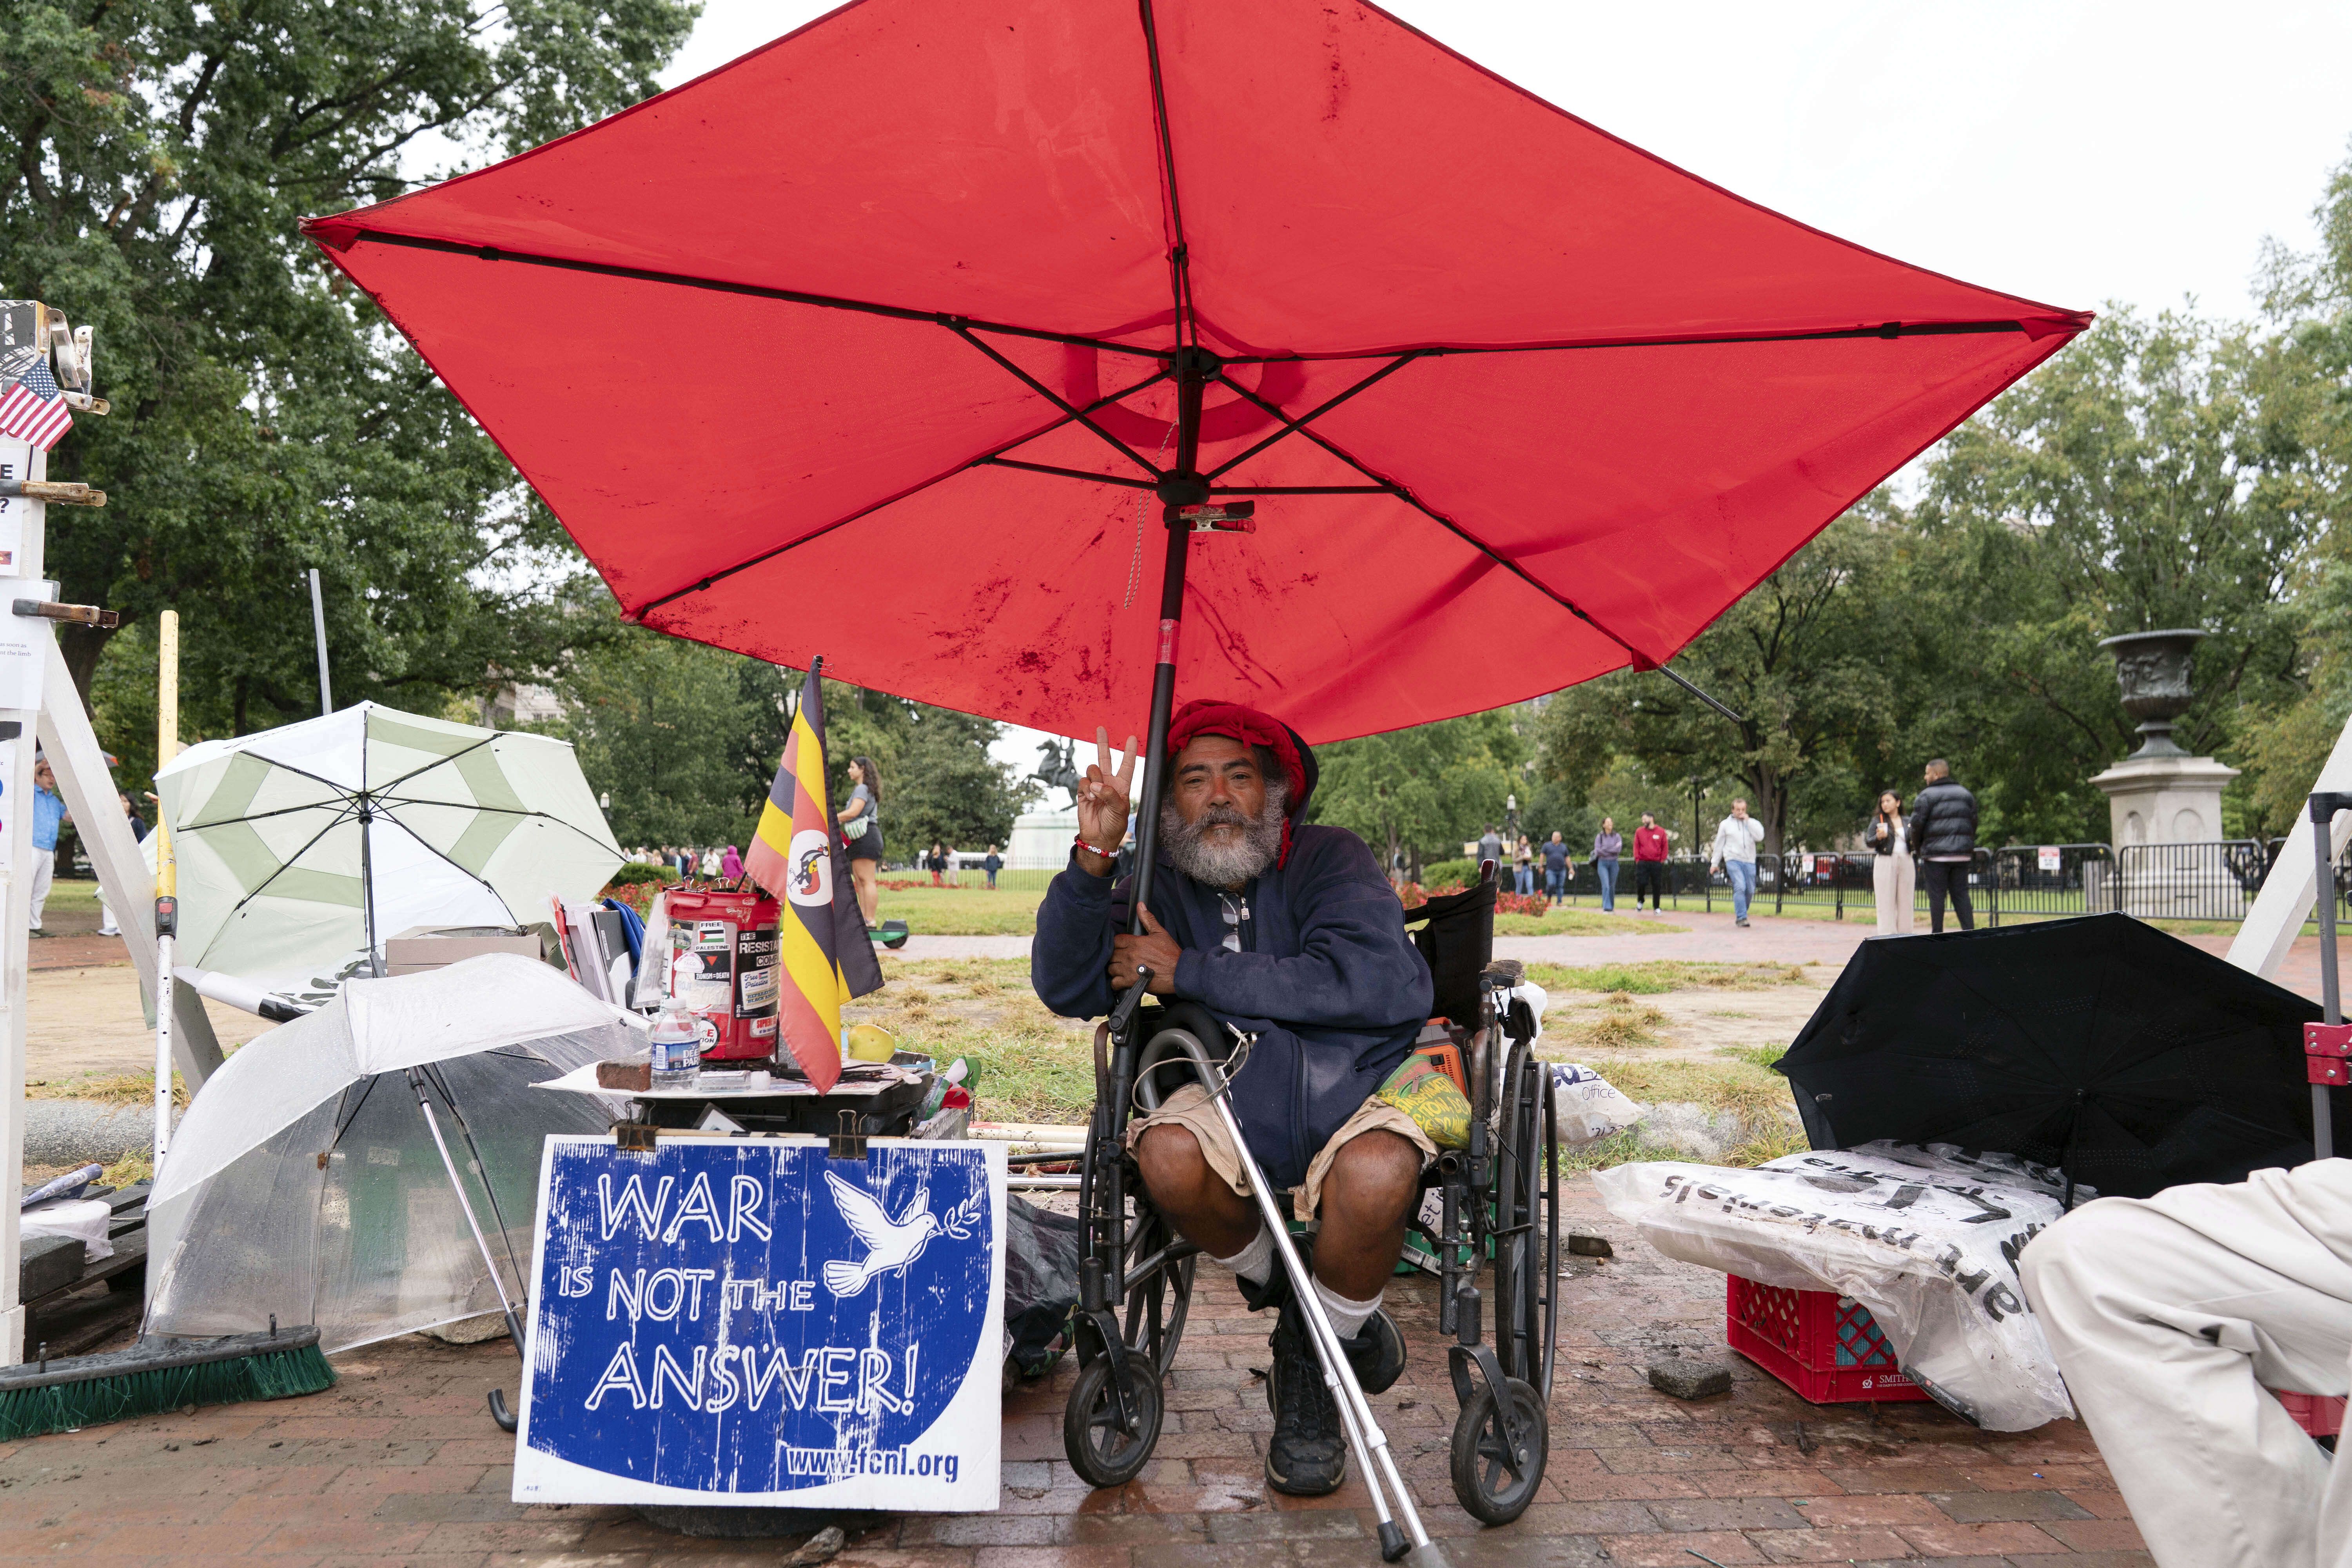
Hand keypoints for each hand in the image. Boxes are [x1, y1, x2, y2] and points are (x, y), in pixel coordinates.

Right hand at [1075, 726, 1136, 874]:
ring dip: (1095, 779)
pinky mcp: (1083, 792)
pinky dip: (1087, 789)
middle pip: (1105, 758)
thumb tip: (1096, 784)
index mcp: (1122, 785)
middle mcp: (1108, 782)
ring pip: (1092, 769)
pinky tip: (1090, 798)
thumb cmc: (1114, 825)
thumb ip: (1110, 794)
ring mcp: (1094, 787)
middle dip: (1103, 743)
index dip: (1129, 752)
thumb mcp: (1119, 809)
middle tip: (1101, 728)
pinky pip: (1083, 781)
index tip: (1133, 738)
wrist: (1099, 838)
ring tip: (1097, 794)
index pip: (1127, 765)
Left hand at [1109, 906, 1180, 994]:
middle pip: (1111, 954)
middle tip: (1122, 958)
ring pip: (1111, 968)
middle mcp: (1129, 955)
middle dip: (1115, 956)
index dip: (1118, 943)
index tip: (1122, 947)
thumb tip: (1140, 906)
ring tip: (1121, 969)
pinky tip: (1121, 980)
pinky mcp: (1131, 982)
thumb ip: (1148, 919)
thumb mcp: (1160, 933)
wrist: (1179, 972)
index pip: (1116, 940)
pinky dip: (1115, 983)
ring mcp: (1129, 969)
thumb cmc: (1171, 954)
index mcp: (1135, 942)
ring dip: (1114, 969)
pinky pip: (1114, 983)